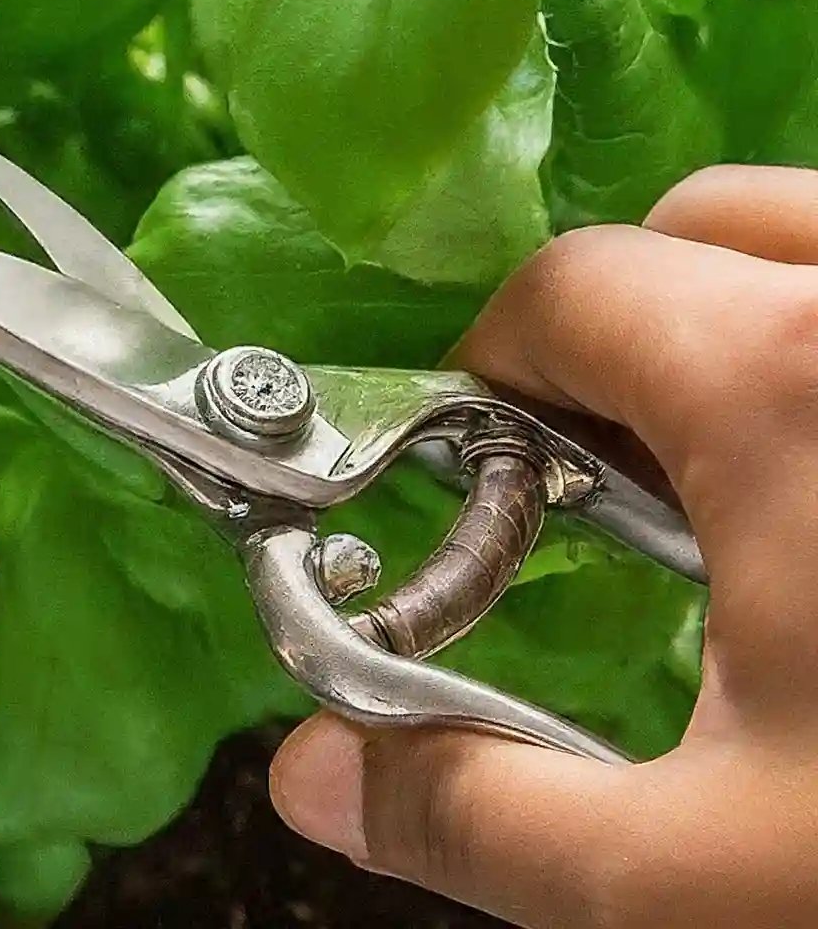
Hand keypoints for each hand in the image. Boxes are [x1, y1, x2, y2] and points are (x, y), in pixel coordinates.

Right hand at [270, 164, 817, 928]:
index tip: (495, 464)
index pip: (567, 287)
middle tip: (638, 473)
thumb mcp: (706, 885)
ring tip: (774, 478)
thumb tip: (311, 778)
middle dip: (630, 322)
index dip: (496, 368)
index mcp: (786, 385)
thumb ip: (479, 816)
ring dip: (757, 311)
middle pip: (699, 220)